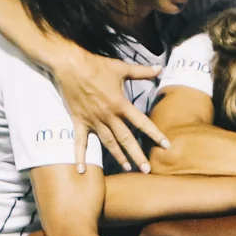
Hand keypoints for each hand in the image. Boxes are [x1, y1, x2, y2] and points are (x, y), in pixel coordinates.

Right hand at [51, 51, 167, 173]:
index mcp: (120, 104)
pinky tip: (82, 170)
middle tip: (146, 169)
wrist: (70, 65)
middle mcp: (108, 116)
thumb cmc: (96, 65)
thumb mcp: (121, 67)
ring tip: (127, 168)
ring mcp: (93, 121)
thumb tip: (160, 68)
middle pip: (126, 139)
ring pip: (108, 143)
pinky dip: (80, 156)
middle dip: (137, 155)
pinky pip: (80, 142)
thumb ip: (142, 71)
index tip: (165, 145)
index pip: (141, 122)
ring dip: (118, 156)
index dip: (155, 134)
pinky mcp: (79, 122)